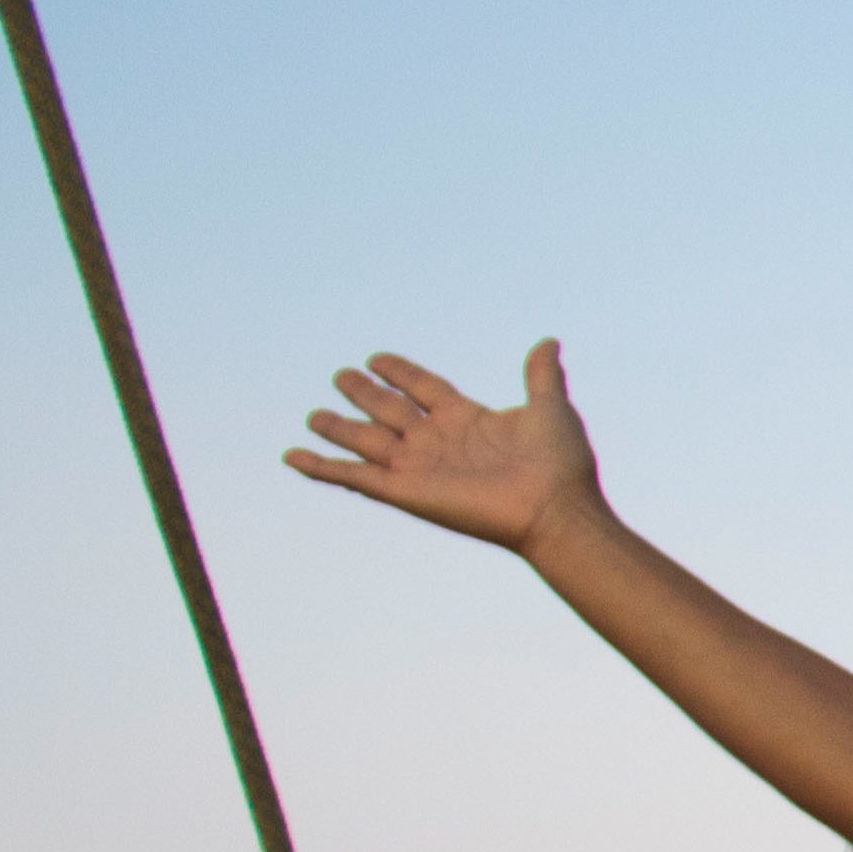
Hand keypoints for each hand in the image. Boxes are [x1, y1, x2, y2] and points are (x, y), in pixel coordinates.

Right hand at [284, 342, 603, 558]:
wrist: (555, 510)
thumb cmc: (560, 465)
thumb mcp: (550, 408)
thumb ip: (541, 375)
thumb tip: (549, 342)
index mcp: (467, 419)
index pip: (424, 387)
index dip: (400, 372)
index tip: (376, 357)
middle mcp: (438, 441)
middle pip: (390, 411)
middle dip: (365, 394)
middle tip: (341, 376)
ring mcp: (419, 467)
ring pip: (366, 440)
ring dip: (339, 428)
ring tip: (314, 415)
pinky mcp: (405, 491)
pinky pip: (353, 476)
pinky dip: (321, 467)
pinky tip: (292, 456)